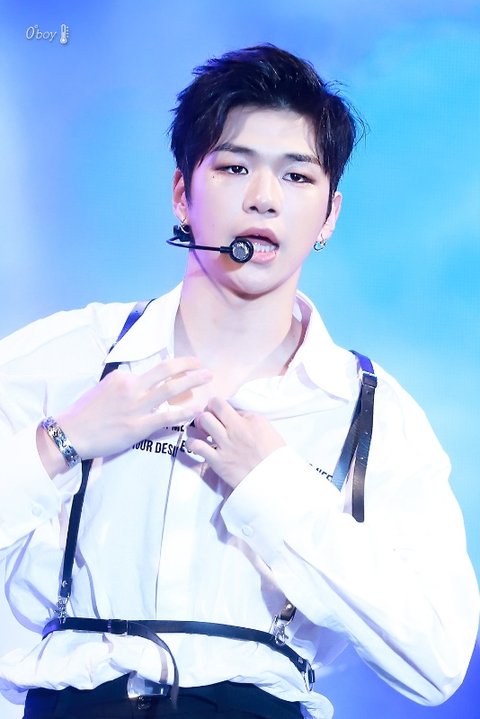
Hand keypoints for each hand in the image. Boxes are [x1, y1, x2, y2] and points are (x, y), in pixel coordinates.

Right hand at [42, 357, 210, 471]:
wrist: (72, 433)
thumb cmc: (84, 414)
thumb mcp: (103, 389)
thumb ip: (123, 385)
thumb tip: (137, 382)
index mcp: (123, 377)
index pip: (153, 369)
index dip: (172, 367)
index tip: (185, 366)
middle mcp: (132, 387)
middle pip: (167, 370)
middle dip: (189, 365)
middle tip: (203, 365)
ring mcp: (137, 406)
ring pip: (172, 389)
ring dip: (193, 381)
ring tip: (208, 378)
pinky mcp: (140, 425)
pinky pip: (169, 416)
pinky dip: (186, 411)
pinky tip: (198, 408)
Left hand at [188, 397, 284, 487]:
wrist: (274, 480)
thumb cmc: (274, 456)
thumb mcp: (267, 429)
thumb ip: (249, 419)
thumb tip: (234, 415)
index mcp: (250, 420)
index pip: (222, 404)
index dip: (215, 406)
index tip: (216, 412)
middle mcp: (236, 429)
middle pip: (211, 409)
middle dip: (207, 413)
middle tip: (209, 420)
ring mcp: (225, 444)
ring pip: (203, 422)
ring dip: (200, 424)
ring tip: (204, 432)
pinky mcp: (217, 461)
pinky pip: (196, 446)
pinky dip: (192, 443)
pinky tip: (196, 445)